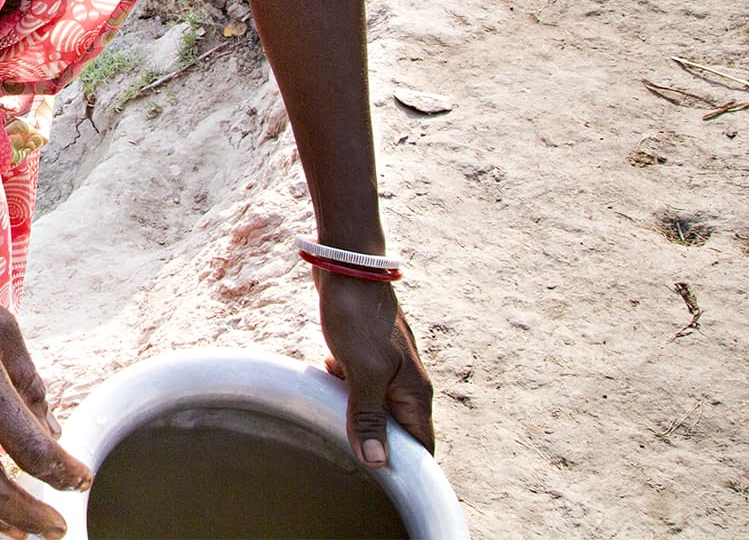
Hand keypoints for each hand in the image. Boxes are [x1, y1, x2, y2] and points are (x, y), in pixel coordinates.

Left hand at [317, 272, 435, 467]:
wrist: (347, 266)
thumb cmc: (358, 316)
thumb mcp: (363, 370)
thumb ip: (369, 415)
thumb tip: (376, 462)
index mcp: (414, 394)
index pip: (421, 448)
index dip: (406, 470)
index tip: (378, 483)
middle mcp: (406, 385)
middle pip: (397, 432)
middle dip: (374, 443)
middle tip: (344, 451)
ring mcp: (387, 368)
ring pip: (376, 408)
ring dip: (356, 415)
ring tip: (331, 414)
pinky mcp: (368, 354)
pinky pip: (359, 385)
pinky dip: (344, 389)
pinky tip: (327, 379)